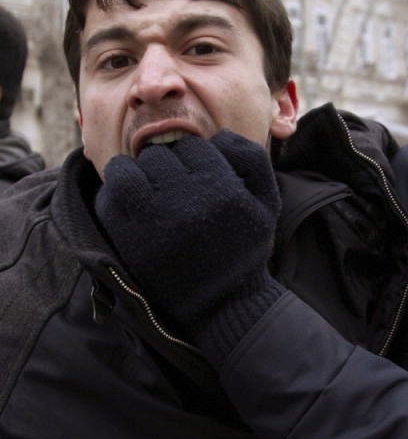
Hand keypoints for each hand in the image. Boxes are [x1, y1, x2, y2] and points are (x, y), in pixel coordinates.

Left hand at [95, 130, 281, 341]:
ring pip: (129, 167)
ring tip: (151, 191)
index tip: (198, 177)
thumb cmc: (245, 249)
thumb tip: (218, 133)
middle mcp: (186, 200)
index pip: (193, 146)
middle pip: (160, 154)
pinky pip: (110, 193)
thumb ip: (251, 157)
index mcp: (223, 189)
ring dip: (138, 174)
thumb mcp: (267, 201)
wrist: (224, 305)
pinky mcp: (127, 237)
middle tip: (175, 187)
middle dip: (168, 166)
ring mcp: (152, 219)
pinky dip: (118, 192)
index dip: (194, 158)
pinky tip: (135, 205)